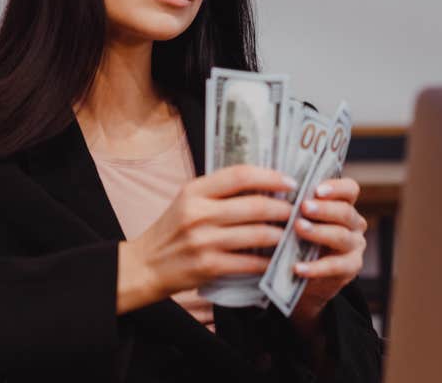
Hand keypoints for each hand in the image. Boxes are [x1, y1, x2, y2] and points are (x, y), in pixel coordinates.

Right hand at [116, 165, 296, 313]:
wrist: (143, 266)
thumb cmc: (170, 231)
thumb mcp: (187, 201)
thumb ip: (218, 191)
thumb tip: (262, 184)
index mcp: (194, 191)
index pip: (239, 175)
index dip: (270, 176)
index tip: (290, 182)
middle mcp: (198, 213)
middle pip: (255, 205)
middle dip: (284, 209)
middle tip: (297, 211)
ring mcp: (204, 241)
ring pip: (257, 234)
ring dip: (281, 235)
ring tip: (292, 233)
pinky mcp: (209, 266)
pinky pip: (250, 262)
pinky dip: (268, 261)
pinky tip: (277, 259)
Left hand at [290, 177, 366, 329]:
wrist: (305, 279)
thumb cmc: (299, 240)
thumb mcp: (301, 220)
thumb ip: (296, 207)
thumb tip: (273, 192)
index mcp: (344, 205)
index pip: (350, 190)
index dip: (336, 188)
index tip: (316, 189)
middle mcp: (354, 224)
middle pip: (345, 212)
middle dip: (324, 209)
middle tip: (304, 207)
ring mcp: (355, 247)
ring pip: (341, 236)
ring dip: (319, 232)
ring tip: (299, 228)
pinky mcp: (350, 269)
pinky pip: (335, 267)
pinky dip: (315, 268)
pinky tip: (298, 267)